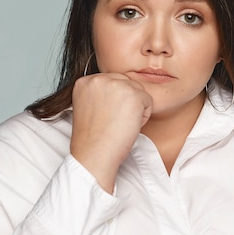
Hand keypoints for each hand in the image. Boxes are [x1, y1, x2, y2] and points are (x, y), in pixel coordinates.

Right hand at [70, 72, 151, 191]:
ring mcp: (116, 85)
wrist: (94, 154)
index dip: (114, 101)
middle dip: (126, 102)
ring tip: (120, 124)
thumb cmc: (93, 138)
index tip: (107, 115)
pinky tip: (128, 126)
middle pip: (126, 82)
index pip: (112, 81)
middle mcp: (99, 79)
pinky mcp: (132, 94)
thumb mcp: (89, 107)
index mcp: (85, 82)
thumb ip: (101, 93)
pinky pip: (148, 101)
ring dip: (135, 108)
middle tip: (114, 121)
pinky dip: (143, 116)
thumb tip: (119, 91)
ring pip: (138, 91)